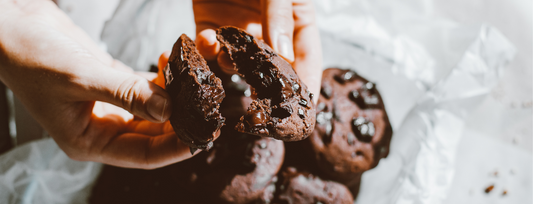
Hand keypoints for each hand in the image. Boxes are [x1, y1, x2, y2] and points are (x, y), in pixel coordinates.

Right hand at [0, 0, 191, 168]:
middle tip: (211, 109)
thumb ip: (127, 95)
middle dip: (183, 122)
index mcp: (90, 142)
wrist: (14, 29)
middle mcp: (103, 128)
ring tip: (202, 85)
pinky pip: (148, 87)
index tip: (203, 137)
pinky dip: (164, 78)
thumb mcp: (81, 79)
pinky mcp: (114, 83)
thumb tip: (169, 111)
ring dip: (177, 98)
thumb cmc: (33, 58)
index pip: (143, 155)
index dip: (175, 148)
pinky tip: (177, 65)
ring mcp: (111, 106)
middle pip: (154, 133)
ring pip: (154, 109)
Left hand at [192, 0, 322, 102]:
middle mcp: (269, 31)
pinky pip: (208, 48)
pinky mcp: (211, 25)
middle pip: (272, 70)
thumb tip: (284, 55)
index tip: (304, 115)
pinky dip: (205, 49)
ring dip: (230, 65)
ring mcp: (239, 31)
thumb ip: (279, 16)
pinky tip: (207, 40)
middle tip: (262, 111)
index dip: (305, 88)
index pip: (306, 61)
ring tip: (228, 59)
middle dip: (266, 91)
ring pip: (236, 62)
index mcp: (296, 21)